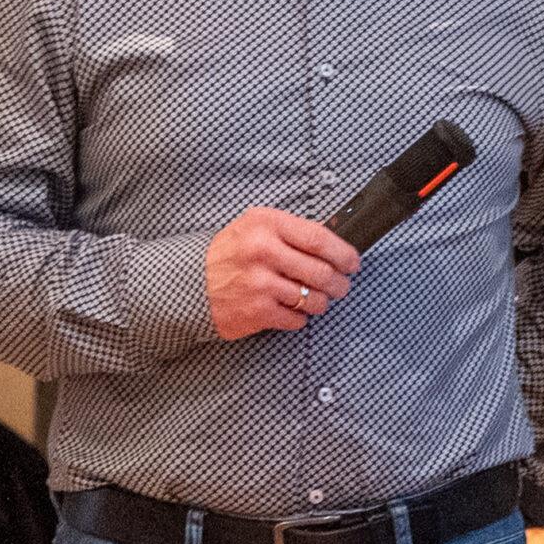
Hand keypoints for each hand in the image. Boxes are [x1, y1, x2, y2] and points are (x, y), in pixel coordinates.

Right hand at [206, 208, 359, 339]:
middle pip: (323, 272)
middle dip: (340, 284)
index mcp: (266, 224)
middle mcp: (263, 251)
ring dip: (321, 303)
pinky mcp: (256, 311)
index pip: (319, 239)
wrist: (190, 284)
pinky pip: (297, 319)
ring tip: (314, 299)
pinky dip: (299, 317)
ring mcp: (259, 283)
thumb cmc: (231, 255)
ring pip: (315, 299)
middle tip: (341, 286)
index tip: (353, 263)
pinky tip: (288, 309)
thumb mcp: (256, 228)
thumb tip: (336, 244)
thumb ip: (291, 232)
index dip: (344, 254)